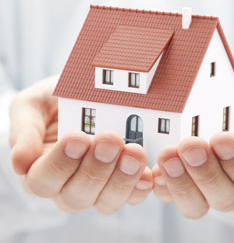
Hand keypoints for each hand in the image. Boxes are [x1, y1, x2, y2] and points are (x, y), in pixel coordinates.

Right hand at [10, 76, 152, 212]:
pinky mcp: (121, 182)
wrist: (82, 97)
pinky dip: (140, 187)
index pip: (42, 180)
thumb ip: (25, 130)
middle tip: (111, 140)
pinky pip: (131, 195)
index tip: (78, 137)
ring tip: (134, 153)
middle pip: (77, 195)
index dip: (59, 164)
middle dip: (96, 169)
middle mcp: (67, 185)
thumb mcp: (32, 105)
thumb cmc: (54, 103)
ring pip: (105, 200)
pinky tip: (148, 173)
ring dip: (121, 179)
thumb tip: (20, 161)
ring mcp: (97, 187)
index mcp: (40, 169)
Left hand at [152, 83, 233, 218]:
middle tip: (190, 145)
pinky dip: (161, 185)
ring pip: (195, 204)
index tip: (221, 138)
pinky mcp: (175, 181)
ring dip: (181, 182)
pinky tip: (154, 169)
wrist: (211, 100)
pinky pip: (168, 195)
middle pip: (224, 197)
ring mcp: (200, 185)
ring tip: (168, 154)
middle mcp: (229, 183)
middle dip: (206, 173)